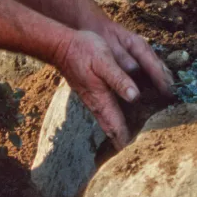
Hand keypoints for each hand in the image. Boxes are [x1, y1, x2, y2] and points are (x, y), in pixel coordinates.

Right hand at [52, 21, 174, 148]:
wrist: (62, 46)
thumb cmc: (83, 52)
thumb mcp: (104, 62)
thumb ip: (119, 80)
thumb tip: (135, 96)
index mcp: (101, 99)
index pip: (114, 126)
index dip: (124, 139)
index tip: (134, 150)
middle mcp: (95, 103)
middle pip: (110, 127)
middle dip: (121, 138)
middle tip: (134, 148)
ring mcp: (91, 99)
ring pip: (105, 120)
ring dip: (116, 129)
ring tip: (128, 137)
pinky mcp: (89, 92)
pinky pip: (102, 111)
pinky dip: (111, 118)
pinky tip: (116, 115)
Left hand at [89, 16, 175, 98]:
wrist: (95, 23)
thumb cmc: (101, 35)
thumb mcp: (109, 45)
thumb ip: (121, 58)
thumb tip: (135, 71)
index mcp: (139, 45)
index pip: (154, 65)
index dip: (162, 80)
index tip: (169, 92)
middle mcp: (144, 48)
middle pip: (159, 66)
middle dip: (167, 81)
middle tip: (174, 96)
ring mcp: (142, 51)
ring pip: (156, 67)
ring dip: (163, 79)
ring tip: (169, 94)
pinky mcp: (137, 55)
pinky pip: (150, 67)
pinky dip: (155, 76)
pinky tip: (156, 86)